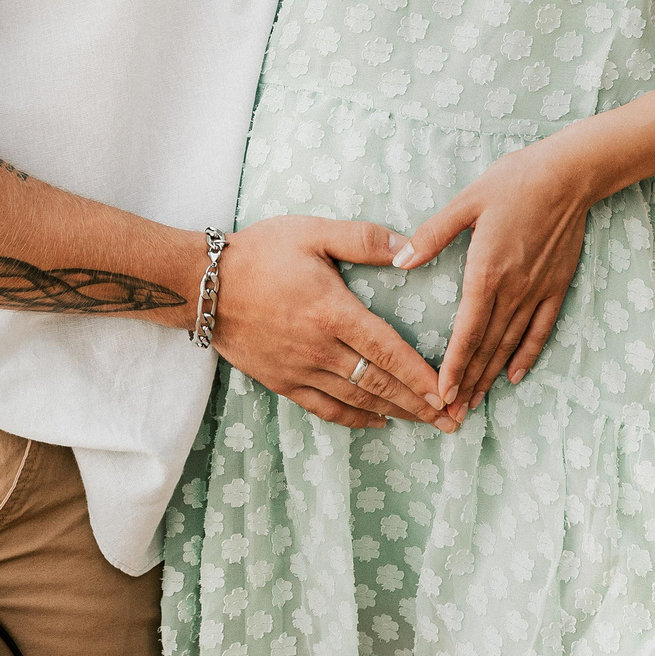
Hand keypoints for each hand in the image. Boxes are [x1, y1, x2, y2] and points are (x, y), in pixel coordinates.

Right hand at [214, 215, 460, 432]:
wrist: (202, 285)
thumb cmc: (260, 252)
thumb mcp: (312, 233)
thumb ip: (363, 239)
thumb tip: (410, 247)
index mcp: (332, 312)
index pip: (388, 351)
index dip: (421, 375)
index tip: (449, 393)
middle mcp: (319, 349)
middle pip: (379, 383)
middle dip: (419, 404)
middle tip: (452, 420)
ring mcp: (299, 370)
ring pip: (357, 400)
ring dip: (395, 413)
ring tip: (427, 423)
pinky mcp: (281, 382)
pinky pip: (324, 408)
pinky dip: (355, 418)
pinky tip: (378, 422)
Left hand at [395, 141, 596, 415]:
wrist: (569, 175)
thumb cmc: (514, 182)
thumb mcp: (467, 202)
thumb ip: (433, 235)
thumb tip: (401, 260)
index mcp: (487, 272)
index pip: (467, 331)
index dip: (454, 366)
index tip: (441, 393)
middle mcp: (513, 290)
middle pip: (487, 347)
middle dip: (468, 382)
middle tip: (451, 414)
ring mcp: (537, 291)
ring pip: (511, 344)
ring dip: (491, 375)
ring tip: (476, 402)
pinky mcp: (556, 287)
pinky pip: (540, 330)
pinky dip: (527, 355)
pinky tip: (515, 376)